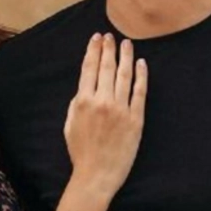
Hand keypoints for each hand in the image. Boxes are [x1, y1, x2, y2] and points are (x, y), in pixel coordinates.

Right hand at [65, 33, 146, 196]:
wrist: (97, 174)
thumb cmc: (81, 152)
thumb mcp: (69, 125)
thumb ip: (76, 104)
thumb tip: (85, 88)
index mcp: (83, 101)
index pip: (89, 68)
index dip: (93, 50)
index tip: (96, 38)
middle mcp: (102, 101)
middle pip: (106, 67)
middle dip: (108, 48)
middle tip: (110, 36)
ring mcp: (121, 109)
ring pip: (124, 75)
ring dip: (125, 56)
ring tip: (126, 43)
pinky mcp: (136, 119)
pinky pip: (140, 92)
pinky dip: (141, 76)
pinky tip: (141, 63)